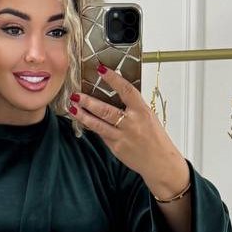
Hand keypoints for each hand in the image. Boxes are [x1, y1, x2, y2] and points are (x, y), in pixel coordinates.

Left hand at [68, 65, 189, 198]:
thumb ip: (133, 107)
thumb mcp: (148, 117)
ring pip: (99, 124)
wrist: (160, 163)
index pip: (126, 90)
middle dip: (89, 101)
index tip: (101, 69)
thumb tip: (116, 95)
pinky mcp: (116, 148)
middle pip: (106, 110)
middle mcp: (131, 123)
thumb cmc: (155, 138)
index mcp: (142, 111)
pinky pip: (102, 135)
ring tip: (72, 107)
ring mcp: (122, 137)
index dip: (113, 78)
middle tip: (76, 94)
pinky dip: (92, 127)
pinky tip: (83, 121)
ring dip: (83, 115)